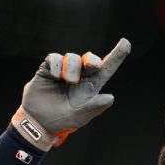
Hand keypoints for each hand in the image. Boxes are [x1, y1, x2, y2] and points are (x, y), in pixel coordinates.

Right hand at [12, 38, 130, 149]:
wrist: (38, 122)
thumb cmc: (62, 121)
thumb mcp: (80, 116)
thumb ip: (94, 107)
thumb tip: (111, 97)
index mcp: (91, 86)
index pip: (107, 68)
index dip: (117, 55)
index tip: (126, 43)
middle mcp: (80, 75)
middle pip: (90, 59)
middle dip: (92, 59)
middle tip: (92, 66)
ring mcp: (64, 71)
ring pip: (71, 57)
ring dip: (72, 67)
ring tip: (68, 81)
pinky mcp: (48, 69)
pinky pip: (54, 58)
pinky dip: (56, 65)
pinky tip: (55, 76)